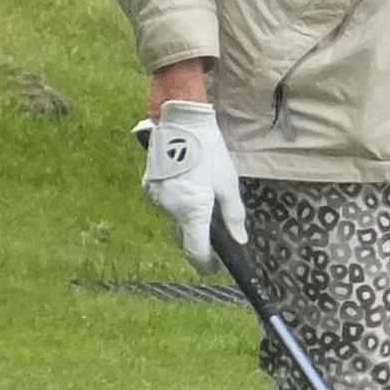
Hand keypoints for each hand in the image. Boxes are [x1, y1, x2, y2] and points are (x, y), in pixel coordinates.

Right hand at [142, 100, 247, 270]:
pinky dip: (176, 209)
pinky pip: (165, 208)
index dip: (207, 264)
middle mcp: (170, 210)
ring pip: (173, 224)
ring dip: (187, 226)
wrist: (180, 122)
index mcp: (192, 211)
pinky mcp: (149, 189)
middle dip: (198, 245)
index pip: (196, 252)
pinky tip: (187, 195)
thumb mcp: (228, 183)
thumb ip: (234, 215)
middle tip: (215, 244)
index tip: (217, 267)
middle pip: (183, 240)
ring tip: (203, 214)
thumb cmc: (209, 151)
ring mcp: (156, 200)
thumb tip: (240, 240)